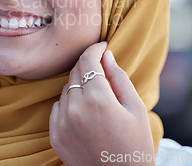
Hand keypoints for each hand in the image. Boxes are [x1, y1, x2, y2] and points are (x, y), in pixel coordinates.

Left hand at [49, 42, 154, 164]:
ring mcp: (62, 122)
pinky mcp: (55, 134)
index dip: (95, 49)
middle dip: (88, 65)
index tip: (102, 46)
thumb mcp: (136, 109)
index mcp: (98, 99)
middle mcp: (75, 108)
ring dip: (79, 84)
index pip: (88, 60)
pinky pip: (57, 107)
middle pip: (75, 72)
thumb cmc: (134, 146)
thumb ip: (119, 78)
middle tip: (101, 67)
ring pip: (66, 88)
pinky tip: (84, 111)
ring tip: (97, 94)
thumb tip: (106, 54)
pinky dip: (68, 103)